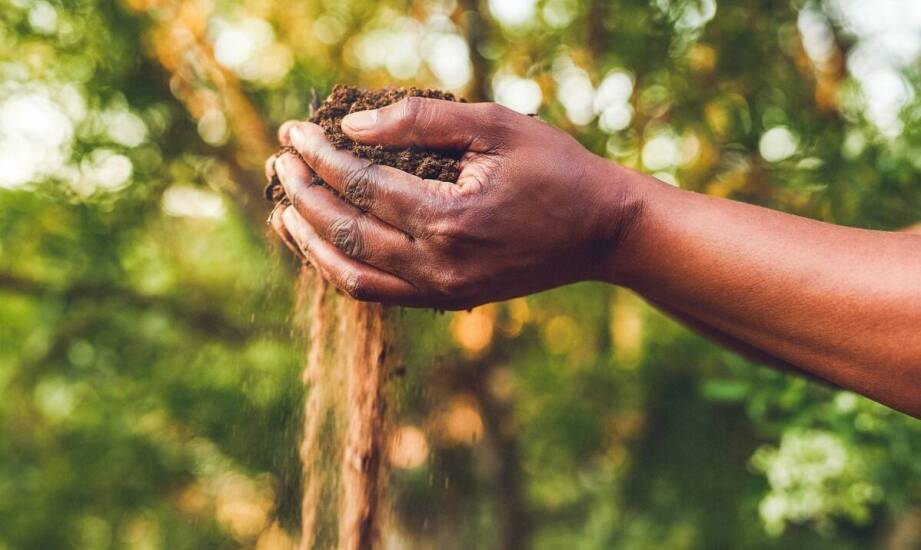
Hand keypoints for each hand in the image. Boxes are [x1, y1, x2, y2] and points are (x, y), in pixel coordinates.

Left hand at [268, 98, 641, 309]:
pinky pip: (376, 292)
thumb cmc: (556, 169)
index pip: (361, 187)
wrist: (602, 231)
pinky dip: (341, 267)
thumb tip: (352, 127)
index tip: (293, 133)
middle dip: (302, 194)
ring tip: (283, 208)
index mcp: (450, 218)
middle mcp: (439, 265)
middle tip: (279, 162)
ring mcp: (442, 291)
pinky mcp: (447, 301)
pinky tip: (322, 242)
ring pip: (350, 274)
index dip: (320, 157)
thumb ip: (421, 121)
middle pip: (345, 230)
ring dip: (309, 240)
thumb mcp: (495, 125)